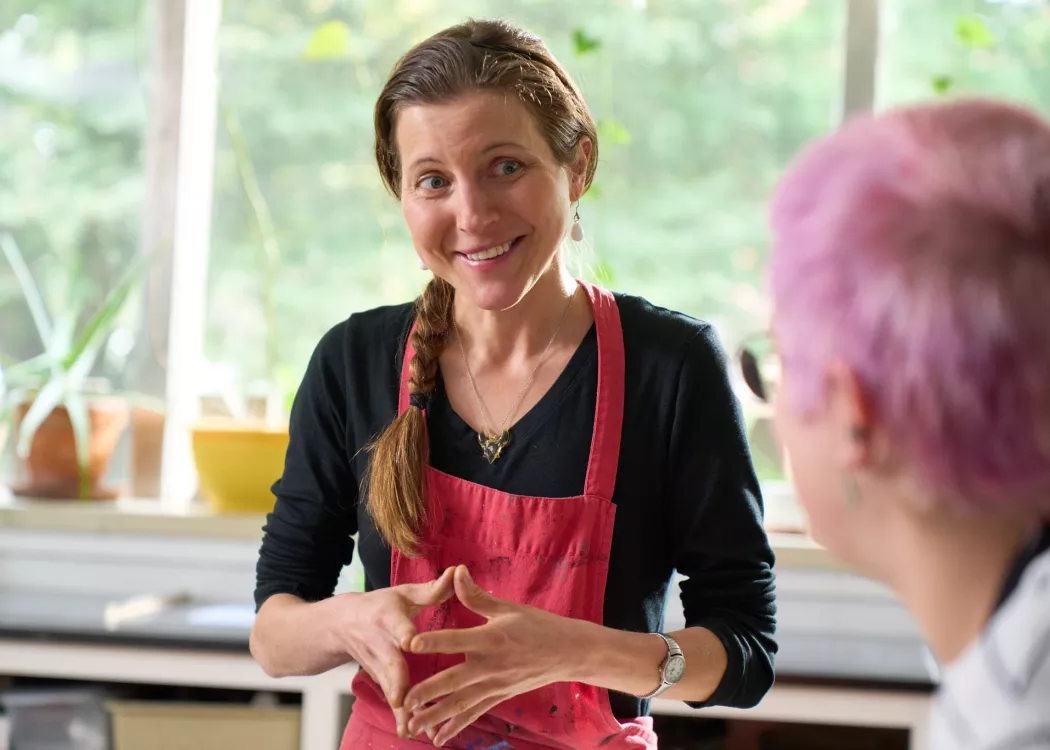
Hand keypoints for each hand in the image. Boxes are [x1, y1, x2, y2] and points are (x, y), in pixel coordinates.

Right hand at [331, 566, 455, 736]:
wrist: (339, 626)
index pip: (396, 625)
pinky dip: (399, 717)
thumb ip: (431, 590)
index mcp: (388, 617)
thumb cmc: (380, 606)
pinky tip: (409, 732)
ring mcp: (377, 666)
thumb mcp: (402, 593)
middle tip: (403, 699)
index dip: (404, 633)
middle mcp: (380, 643)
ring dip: (401, 708)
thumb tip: (458, 572)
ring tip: (413, 727)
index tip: (410, 642)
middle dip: (396, 681)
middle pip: (388, 664)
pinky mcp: (378, 680)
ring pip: (389, 688)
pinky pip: (391, 700)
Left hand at [403, 566, 583, 746]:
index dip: (435, 641)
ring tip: (412, 726)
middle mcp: (491, 666)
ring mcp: (495, 685)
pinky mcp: (499, 696)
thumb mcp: (508, 607)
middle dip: (428, 692)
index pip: (457, 640)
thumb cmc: (538, 625)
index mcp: (491, 638)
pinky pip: (474, 714)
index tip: (411, 644)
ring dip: (435, 715)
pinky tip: (437, 738)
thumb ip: (477, 595)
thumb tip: (456, 571)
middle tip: (404, 701)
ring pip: (461, 703)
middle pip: (454, 681)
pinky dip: (456, 726)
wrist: (567, 653)